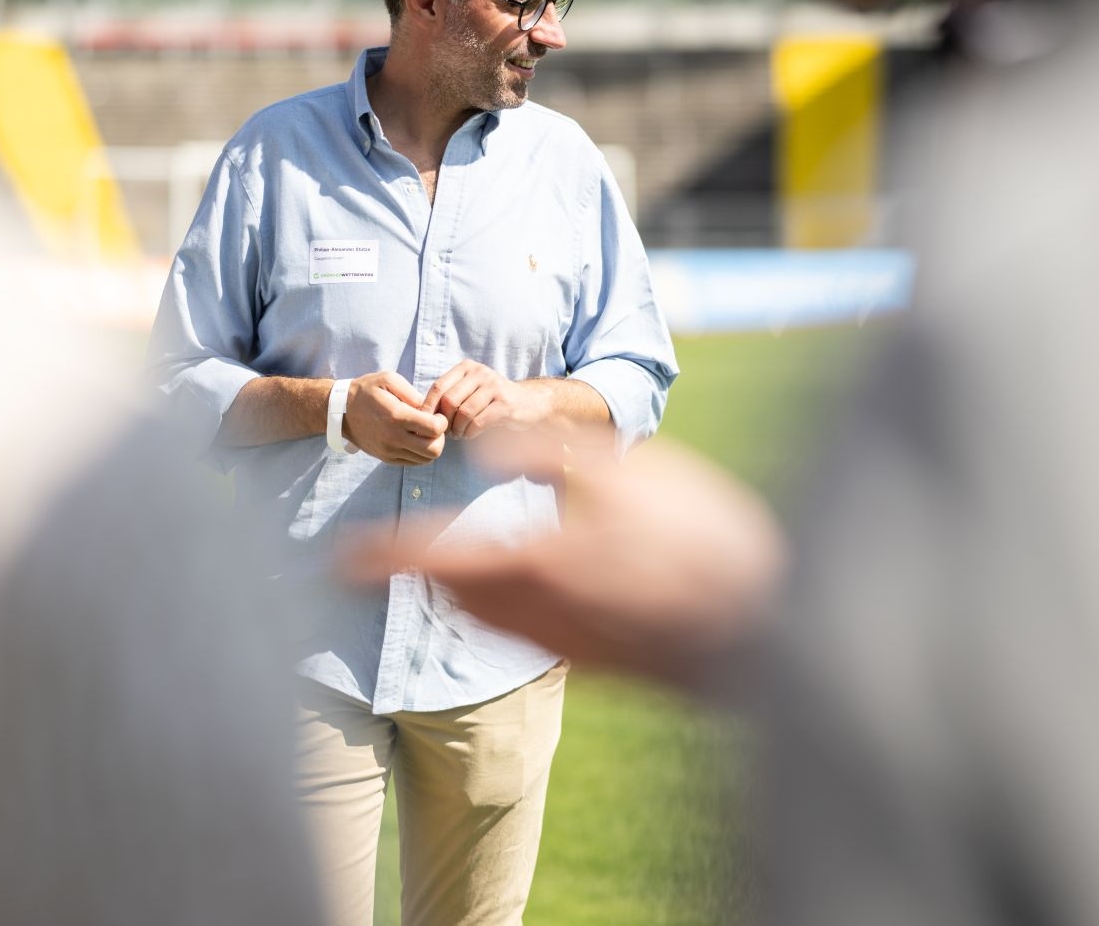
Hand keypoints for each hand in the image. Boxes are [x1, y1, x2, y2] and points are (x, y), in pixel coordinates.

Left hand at [341, 430, 785, 687]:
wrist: (759, 627)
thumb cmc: (690, 539)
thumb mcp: (613, 470)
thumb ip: (537, 450)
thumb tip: (477, 438)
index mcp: (530, 566)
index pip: (429, 562)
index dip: (381, 557)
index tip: (338, 559)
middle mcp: (535, 616)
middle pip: (454, 596)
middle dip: (424, 571)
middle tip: (398, 552)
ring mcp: (566, 646)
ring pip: (489, 618)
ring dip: (465, 589)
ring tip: (460, 562)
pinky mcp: (596, 660)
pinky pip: (526, 632)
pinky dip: (506, 606)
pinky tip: (536, 582)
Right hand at [343, 372, 448, 465]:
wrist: (341, 410)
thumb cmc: (367, 391)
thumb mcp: (388, 379)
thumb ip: (412, 393)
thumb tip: (428, 410)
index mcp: (396, 417)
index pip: (434, 429)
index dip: (442, 421)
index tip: (435, 414)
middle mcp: (393, 438)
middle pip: (434, 450)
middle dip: (440, 437)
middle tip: (433, 425)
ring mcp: (389, 451)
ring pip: (425, 459)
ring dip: (430, 446)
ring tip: (423, 432)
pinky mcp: (386, 458)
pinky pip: (413, 462)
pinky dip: (420, 452)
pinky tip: (414, 438)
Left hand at [421, 361, 550, 439]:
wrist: (529, 403)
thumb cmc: (492, 400)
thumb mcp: (470, 390)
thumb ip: (450, 395)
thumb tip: (421, 412)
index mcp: (467, 368)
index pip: (439, 386)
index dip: (428, 407)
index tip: (426, 423)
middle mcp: (480, 373)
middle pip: (449, 400)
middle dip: (444, 421)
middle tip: (446, 432)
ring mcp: (494, 387)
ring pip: (464, 412)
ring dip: (457, 429)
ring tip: (459, 434)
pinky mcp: (505, 404)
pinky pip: (479, 422)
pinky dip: (470, 433)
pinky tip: (470, 435)